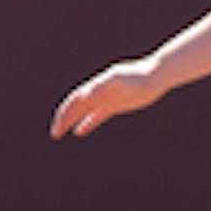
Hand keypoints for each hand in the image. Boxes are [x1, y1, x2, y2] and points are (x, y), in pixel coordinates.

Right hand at [50, 58, 165, 138]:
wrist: (156, 75)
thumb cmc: (139, 78)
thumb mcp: (120, 82)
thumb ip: (102, 87)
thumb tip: (85, 95)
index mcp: (97, 85)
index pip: (75, 100)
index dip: (65, 112)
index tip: (58, 125)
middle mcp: (98, 91)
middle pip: (76, 106)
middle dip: (64, 119)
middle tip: (55, 134)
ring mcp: (106, 98)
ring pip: (84, 111)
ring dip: (71, 121)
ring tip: (60, 133)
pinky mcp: (115, 105)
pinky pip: (97, 115)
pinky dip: (87, 123)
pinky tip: (79, 132)